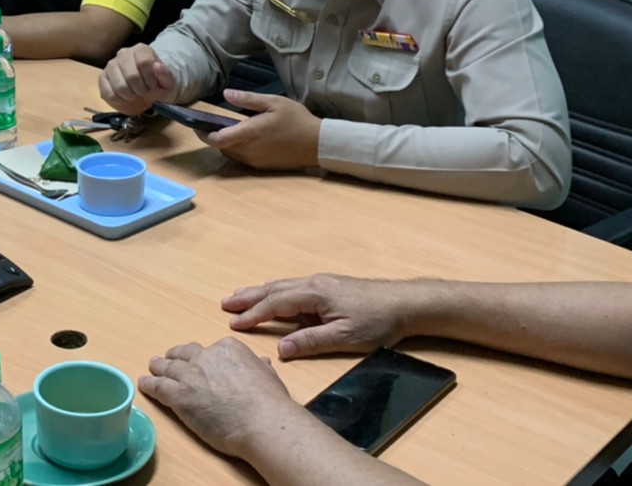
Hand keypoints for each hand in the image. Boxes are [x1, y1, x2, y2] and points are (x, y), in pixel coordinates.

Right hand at [98, 44, 175, 114]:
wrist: (148, 90)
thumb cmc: (158, 84)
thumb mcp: (168, 82)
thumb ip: (165, 74)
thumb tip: (157, 66)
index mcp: (141, 50)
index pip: (144, 62)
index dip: (150, 79)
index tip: (153, 85)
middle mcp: (123, 53)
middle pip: (131, 75)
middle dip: (141, 89)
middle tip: (144, 91)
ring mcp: (111, 65)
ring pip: (119, 86)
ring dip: (130, 96)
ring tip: (135, 94)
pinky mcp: (103, 78)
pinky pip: (108, 93)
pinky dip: (119, 100)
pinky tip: (125, 98)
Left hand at [139, 338, 295, 459]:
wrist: (260, 420)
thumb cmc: (270, 402)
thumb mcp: (268, 376)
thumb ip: (259, 366)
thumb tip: (262, 362)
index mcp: (227, 348)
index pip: (209, 350)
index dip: (201, 358)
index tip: (199, 362)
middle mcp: (205, 356)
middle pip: (184, 354)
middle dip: (175, 356)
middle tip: (168, 359)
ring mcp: (190, 375)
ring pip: (168, 368)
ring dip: (159, 367)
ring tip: (152, 367)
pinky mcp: (179, 396)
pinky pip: (158, 387)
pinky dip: (149, 384)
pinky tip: (143, 383)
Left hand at [201, 91, 320, 169]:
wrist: (318, 144)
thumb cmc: (296, 119)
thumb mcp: (273, 102)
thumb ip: (247, 100)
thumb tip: (226, 94)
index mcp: (249, 133)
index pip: (217, 139)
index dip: (203, 133)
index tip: (196, 125)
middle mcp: (249, 150)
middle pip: (221, 147)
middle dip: (214, 137)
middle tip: (212, 123)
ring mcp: (256, 161)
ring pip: (232, 154)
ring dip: (227, 144)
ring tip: (230, 129)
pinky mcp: (263, 167)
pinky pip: (243, 159)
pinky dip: (239, 150)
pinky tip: (247, 139)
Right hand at [222, 274, 410, 359]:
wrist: (405, 303)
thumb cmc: (378, 321)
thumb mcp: (344, 337)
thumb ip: (310, 342)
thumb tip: (280, 348)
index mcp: (314, 294)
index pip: (275, 304)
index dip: (253, 315)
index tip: (233, 323)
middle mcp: (314, 284)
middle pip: (274, 289)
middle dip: (248, 297)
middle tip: (225, 303)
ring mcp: (321, 283)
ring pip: (283, 286)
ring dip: (259, 292)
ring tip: (239, 295)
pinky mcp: (329, 287)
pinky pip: (293, 287)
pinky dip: (276, 291)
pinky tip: (273, 294)